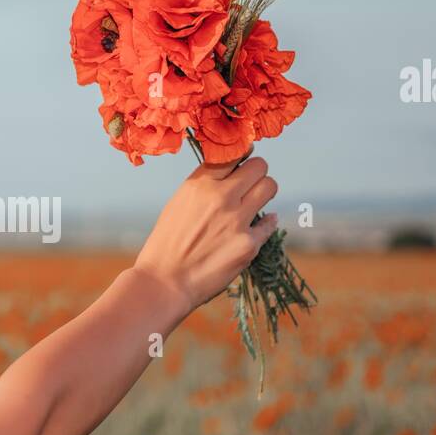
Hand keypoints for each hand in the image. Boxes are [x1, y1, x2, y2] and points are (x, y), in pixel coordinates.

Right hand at [132, 155, 278, 312]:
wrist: (165, 281)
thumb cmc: (167, 243)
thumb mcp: (178, 203)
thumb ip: (204, 186)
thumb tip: (231, 173)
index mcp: (200, 184)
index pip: (234, 153)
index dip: (241, 158)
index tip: (241, 164)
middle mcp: (221, 197)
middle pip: (260, 166)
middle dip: (257, 174)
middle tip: (250, 186)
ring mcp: (237, 220)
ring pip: (270, 187)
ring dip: (264, 193)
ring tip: (253, 204)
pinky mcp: (248, 244)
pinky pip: (269, 224)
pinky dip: (264, 225)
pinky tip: (253, 229)